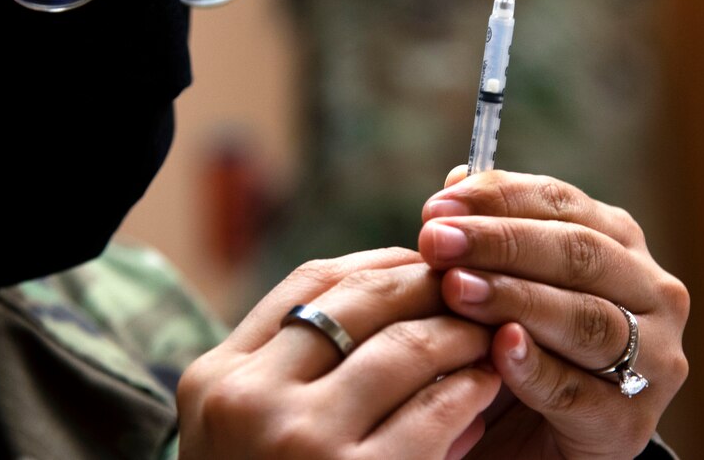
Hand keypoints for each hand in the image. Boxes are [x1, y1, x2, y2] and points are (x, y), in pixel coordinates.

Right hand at [177, 247, 501, 458]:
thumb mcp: (242, 430)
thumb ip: (291, 368)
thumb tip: (392, 292)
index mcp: (215, 377)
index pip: (309, 283)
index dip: (376, 263)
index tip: (420, 262)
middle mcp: (248, 399)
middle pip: (358, 301)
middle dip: (425, 283)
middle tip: (470, 283)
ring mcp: (298, 441)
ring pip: (403, 348)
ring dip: (458, 331)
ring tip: (487, 331)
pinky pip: (434, 412)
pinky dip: (470, 388)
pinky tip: (488, 385)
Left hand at [418, 168, 688, 458]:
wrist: (535, 443)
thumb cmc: (517, 347)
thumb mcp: (500, 284)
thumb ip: (485, 236)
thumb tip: (457, 178)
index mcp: (617, 244)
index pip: (562, 204)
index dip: (498, 199)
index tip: (437, 206)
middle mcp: (651, 293)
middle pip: (578, 254)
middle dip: (499, 242)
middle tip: (435, 242)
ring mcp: (651, 361)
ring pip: (586, 318)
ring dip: (516, 298)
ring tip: (457, 289)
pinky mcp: (629, 423)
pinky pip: (579, 390)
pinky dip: (536, 367)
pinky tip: (499, 349)